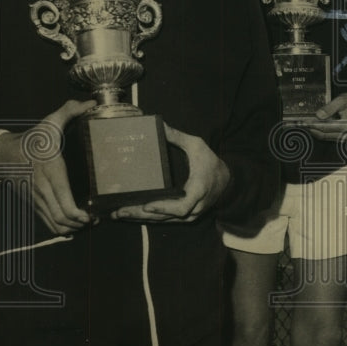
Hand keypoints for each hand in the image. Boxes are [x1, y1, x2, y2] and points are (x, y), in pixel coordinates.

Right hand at [0, 99, 95, 235]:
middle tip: (97, 220)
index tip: (93, 215)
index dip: (78, 215)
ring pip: (54, 223)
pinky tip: (74, 225)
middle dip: (80, 224)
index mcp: (51, 171)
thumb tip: (92, 104)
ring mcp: (36, 198)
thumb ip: (70, 111)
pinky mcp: (33, 203)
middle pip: (61, 217)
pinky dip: (61, 227)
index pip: (64, 201)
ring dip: (72, 228)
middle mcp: (43, 188)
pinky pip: (47, 221)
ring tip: (88, 223)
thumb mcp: (49, 122)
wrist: (3, 153)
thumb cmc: (32, 138)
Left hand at [113, 124, 230, 222]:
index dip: (163, 208)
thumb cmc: (211, 162)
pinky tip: (132, 215)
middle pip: (166, 216)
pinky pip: (166, 220)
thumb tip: (159, 125)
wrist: (227, 181)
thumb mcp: (197, 145)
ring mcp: (190, 215)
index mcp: (198, 189)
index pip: (182, 206)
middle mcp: (194, 206)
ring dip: (140, 218)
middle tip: (119, 211)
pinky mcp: (186, 217)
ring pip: (163, 220)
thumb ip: (178, 137)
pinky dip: (149, 218)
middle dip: (141, 215)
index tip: (147, 205)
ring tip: (118, 214)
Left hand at [307, 90, 346, 140]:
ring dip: (314, 131)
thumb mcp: (341, 100)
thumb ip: (329, 108)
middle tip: (302, 123)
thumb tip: (318, 115)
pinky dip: (319, 132)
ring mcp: (343, 136)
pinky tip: (313, 126)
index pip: (325, 127)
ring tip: (306, 124)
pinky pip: (327, 136)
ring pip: (324, 136)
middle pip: (323, 134)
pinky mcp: (340, 136)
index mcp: (345, 125)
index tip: (304, 121)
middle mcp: (345, 133)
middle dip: (312, 128)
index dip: (313, 125)